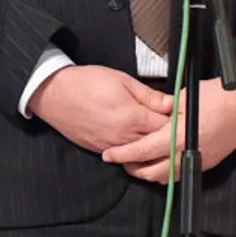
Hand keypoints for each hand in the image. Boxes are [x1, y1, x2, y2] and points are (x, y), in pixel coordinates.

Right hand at [28, 65, 172, 154]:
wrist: (54, 94)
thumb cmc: (85, 83)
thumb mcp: (123, 81)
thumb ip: (150, 95)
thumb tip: (171, 103)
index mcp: (133, 118)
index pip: (167, 128)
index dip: (177, 123)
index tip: (181, 117)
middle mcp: (123, 137)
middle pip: (156, 145)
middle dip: (166, 137)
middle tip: (173, 126)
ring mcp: (111, 146)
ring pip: (140, 154)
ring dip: (149, 146)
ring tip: (154, 134)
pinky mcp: (99, 150)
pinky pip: (122, 155)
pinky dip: (132, 150)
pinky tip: (135, 139)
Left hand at [102, 76, 235, 181]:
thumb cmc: (216, 97)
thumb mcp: (183, 98)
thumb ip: (163, 110)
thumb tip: (148, 114)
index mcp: (176, 136)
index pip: (142, 151)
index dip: (122, 154)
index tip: (109, 154)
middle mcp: (185, 153)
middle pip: (151, 172)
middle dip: (132, 168)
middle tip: (120, 160)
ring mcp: (196, 161)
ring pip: (165, 177)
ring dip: (148, 173)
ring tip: (136, 164)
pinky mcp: (205, 163)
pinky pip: (179, 174)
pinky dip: (165, 172)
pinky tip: (158, 164)